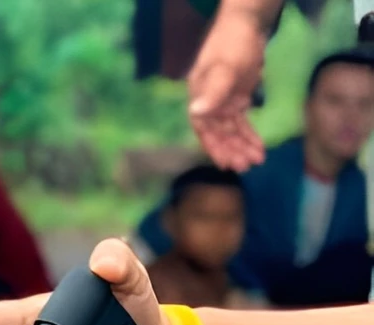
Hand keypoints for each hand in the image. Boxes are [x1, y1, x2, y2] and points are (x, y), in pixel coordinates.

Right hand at [187, 7, 268, 170]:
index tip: (224, 163)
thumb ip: (212, 92)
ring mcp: (223, 103)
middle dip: (231, 150)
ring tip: (256, 161)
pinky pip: (242, 122)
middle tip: (246, 166)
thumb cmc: (231, 45)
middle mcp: (209, 104)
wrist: (246, 27)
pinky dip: (249, 135)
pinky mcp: (237, 100)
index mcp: (200, 97)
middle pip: (218, 133)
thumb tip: (196, 113)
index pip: (203, 128)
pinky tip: (258, 147)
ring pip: (232, 131)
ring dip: (242, 146)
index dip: (213, 146)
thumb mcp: (223, 68)